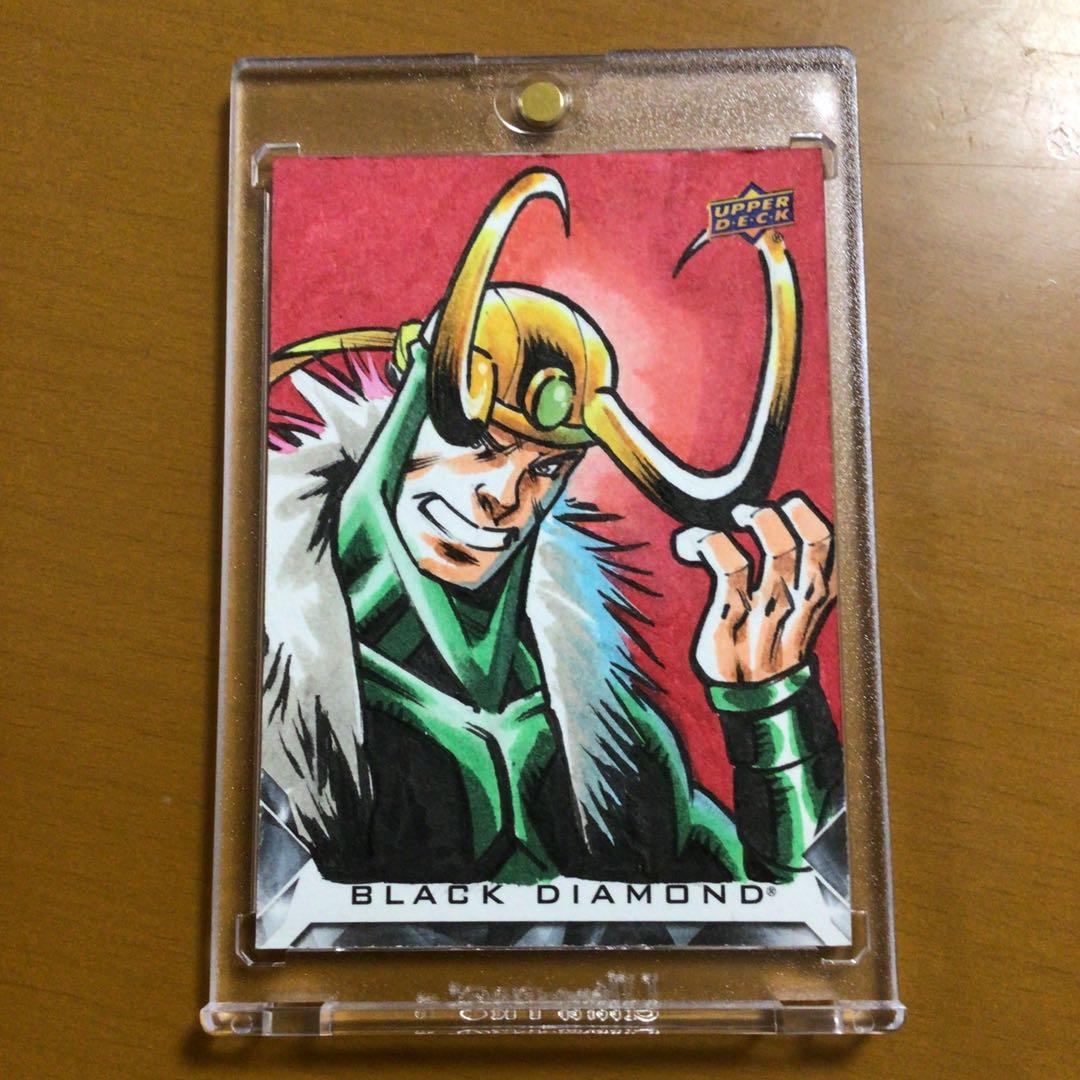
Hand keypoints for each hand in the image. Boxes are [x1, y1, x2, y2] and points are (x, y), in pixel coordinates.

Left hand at [673, 493, 836, 684]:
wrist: (752, 704)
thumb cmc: (768, 643)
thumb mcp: (793, 610)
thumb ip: (794, 570)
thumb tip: (771, 516)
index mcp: (818, 596)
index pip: (831, 544)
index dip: (805, 514)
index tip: (777, 505)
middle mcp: (798, 604)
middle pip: (813, 542)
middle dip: (784, 514)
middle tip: (747, 512)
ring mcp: (766, 617)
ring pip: (777, 554)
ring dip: (753, 522)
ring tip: (727, 520)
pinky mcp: (729, 626)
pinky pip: (731, 570)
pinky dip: (712, 543)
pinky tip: (693, 543)